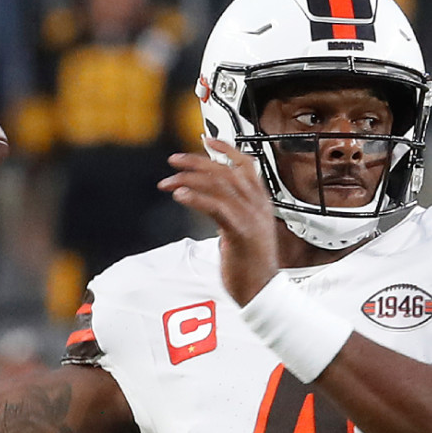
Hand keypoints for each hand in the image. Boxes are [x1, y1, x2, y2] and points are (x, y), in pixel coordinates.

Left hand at [158, 137, 277, 304]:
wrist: (262, 291)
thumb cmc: (251, 266)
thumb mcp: (243, 230)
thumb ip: (230, 213)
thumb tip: (210, 202)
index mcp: (260, 203)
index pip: (245, 165)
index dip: (226, 150)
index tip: (207, 140)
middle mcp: (257, 206)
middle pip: (226, 171)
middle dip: (197, 162)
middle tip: (174, 160)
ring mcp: (250, 217)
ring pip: (219, 186)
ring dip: (190, 179)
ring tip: (169, 181)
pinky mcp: (240, 232)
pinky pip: (216, 207)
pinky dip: (196, 198)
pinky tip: (180, 196)